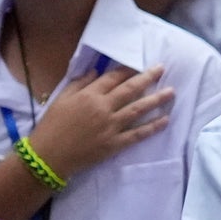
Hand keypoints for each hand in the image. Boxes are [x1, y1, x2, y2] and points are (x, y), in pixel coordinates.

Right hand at [24, 66, 174, 183]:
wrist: (49, 156)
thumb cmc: (52, 126)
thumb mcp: (61, 99)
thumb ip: (79, 83)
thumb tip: (96, 71)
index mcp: (89, 95)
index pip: (112, 78)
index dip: (127, 70)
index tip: (140, 64)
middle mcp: (103, 108)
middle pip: (130, 89)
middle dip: (147, 78)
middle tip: (162, 69)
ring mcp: (111, 126)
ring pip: (138, 109)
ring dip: (156, 100)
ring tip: (171, 92)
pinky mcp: (115, 144)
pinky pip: (137, 134)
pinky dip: (152, 127)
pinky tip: (165, 120)